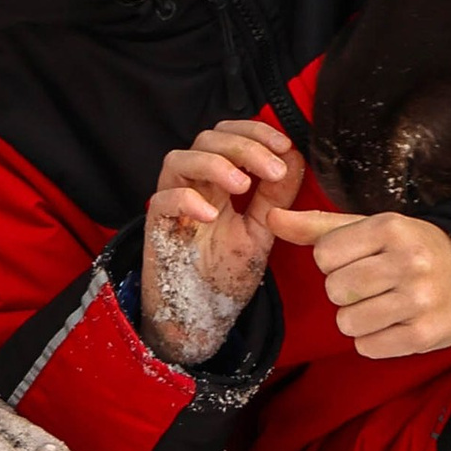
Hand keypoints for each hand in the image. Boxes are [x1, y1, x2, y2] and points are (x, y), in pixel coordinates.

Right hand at [141, 121, 303, 367]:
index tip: (284, 146)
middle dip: (244, 145)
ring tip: (243, 186)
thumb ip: (275, 196)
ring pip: (179, 159)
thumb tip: (294, 158)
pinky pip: (161, 200)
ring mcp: (172, 204)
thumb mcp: (260, 231)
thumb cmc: (225, 274)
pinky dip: (186, 199)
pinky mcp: (156, 229)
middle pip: (207, 139)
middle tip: (272, 169)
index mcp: (218, 181)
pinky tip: (212, 214)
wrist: (199, 319)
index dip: (256, 131)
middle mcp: (193, 185)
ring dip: (215, 164)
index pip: (230, 134)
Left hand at [269, 207, 450, 358]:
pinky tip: (395, 323)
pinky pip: (368, 347)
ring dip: (358, 318)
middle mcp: (407, 260)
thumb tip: (271, 217)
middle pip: (334, 290)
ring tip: (385, 304)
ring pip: (347, 322)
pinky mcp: (425, 335)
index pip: (324, 255)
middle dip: (346, 291)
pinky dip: (374, 340)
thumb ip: (318, 226)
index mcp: (392, 226)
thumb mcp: (372, 227)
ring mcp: (418, 299)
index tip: (361, 259)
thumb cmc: (414, 248)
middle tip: (375, 283)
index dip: (335, 263)